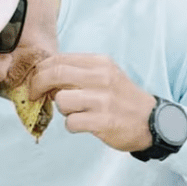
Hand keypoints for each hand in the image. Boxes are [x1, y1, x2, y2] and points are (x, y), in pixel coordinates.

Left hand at [29, 54, 157, 151]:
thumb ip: (80, 73)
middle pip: (55, 75)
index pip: (59, 59)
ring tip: (75, 112)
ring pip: (61, 101)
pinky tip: (84, 124)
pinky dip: (73, 125)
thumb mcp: (107, 76)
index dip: (41, 70)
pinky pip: (71, 123)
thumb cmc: (124, 99)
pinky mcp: (103, 121)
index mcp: (101, 63)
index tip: (36, 80)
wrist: (152, 121)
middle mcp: (102, 78)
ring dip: (62, 109)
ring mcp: (103, 100)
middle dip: (37, 85)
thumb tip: (46, 76)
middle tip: (34, 95)